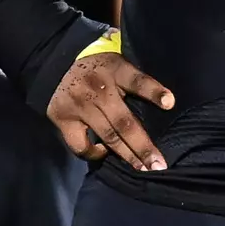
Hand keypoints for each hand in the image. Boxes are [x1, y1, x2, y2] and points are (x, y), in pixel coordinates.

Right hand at [47, 52, 174, 171]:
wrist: (54, 59)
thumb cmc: (95, 61)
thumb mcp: (115, 56)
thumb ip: (132, 74)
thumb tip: (158, 90)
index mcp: (115, 70)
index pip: (136, 81)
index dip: (154, 91)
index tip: (170, 103)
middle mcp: (99, 91)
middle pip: (124, 122)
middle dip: (143, 146)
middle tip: (159, 165)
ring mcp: (81, 107)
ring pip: (107, 136)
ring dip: (127, 154)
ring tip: (142, 168)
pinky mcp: (64, 119)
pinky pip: (80, 144)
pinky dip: (94, 153)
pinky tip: (104, 153)